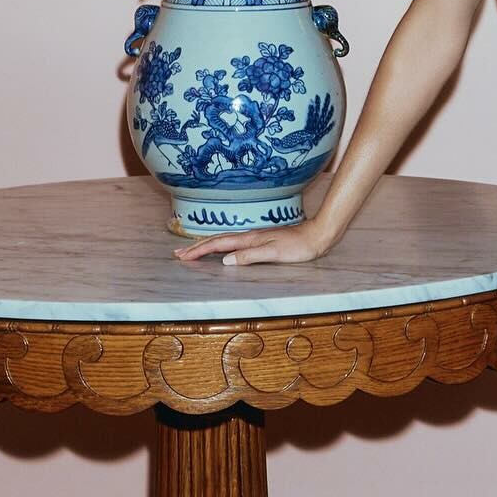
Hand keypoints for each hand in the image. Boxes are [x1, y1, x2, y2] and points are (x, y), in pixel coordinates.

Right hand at [172, 218, 334, 266]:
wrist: (317, 235)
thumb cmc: (299, 246)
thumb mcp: (275, 253)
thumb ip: (250, 256)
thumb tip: (226, 261)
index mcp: (249, 239)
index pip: (219, 245)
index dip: (199, 251)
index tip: (183, 257)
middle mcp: (249, 236)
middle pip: (217, 241)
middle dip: (197, 248)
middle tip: (178, 254)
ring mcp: (255, 238)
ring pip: (224, 241)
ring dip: (207, 247)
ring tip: (193, 251)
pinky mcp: (261, 241)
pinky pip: (234, 244)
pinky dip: (221, 247)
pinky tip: (221, 250)